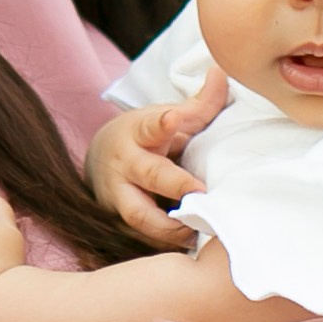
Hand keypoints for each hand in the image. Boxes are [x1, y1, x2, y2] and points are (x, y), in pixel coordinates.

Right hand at [86, 67, 229, 248]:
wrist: (100, 158)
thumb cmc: (146, 137)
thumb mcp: (166, 117)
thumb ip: (198, 104)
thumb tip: (222, 73)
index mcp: (138, 133)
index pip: (150, 124)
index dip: (162, 122)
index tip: (172, 118)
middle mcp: (124, 165)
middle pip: (148, 176)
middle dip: (175, 186)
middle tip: (200, 194)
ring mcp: (116, 195)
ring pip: (139, 215)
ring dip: (169, 228)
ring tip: (195, 232)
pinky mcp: (116, 222)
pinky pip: (140, 239)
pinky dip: (163, 246)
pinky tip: (186, 248)